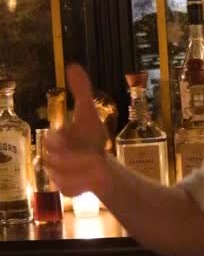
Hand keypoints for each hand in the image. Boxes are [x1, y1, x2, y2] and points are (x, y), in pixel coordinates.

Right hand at [45, 64, 108, 196]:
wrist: (101, 164)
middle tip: (91, 154)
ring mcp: (56, 176)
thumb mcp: (88, 112)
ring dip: (83, 170)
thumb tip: (72, 65)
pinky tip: (90, 179)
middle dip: (78, 157)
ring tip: (93, 165)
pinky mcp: (65, 190)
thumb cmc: (91, 137)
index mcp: (54, 139)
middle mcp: (50, 158)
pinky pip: (71, 189)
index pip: (52, 141)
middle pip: (57, 160)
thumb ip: (81, 90)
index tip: (78, 139)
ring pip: (64, 176)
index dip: (66, 140)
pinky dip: (84, 184)